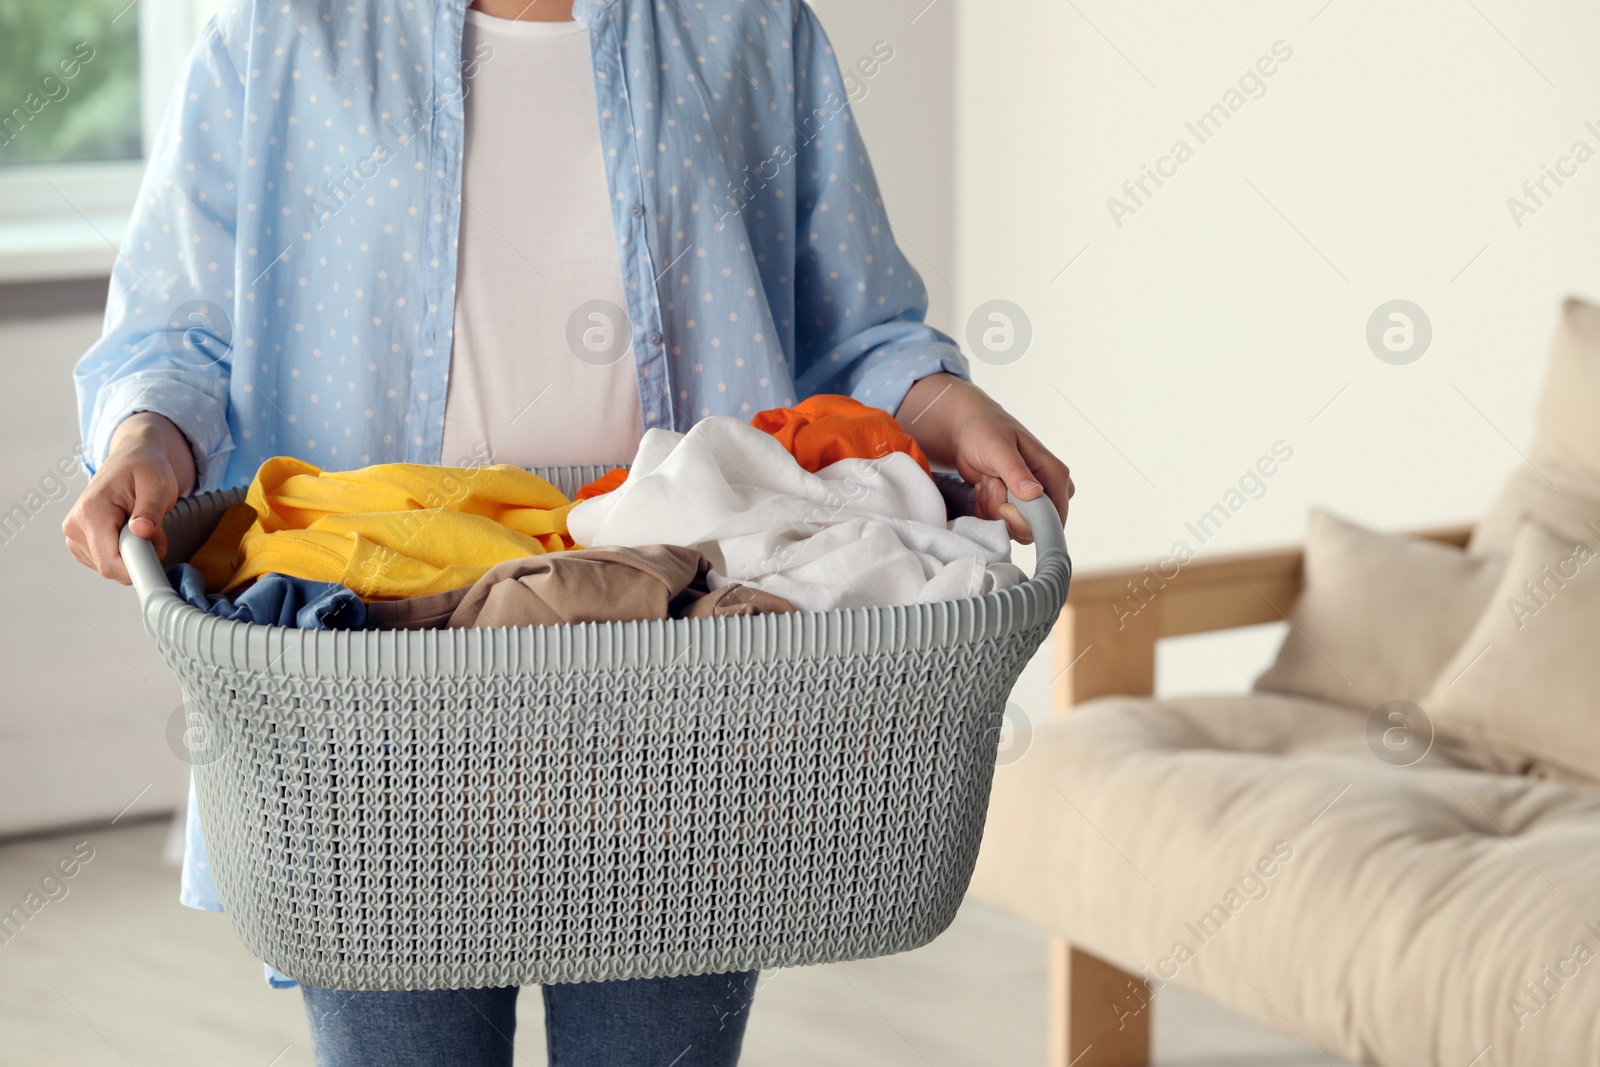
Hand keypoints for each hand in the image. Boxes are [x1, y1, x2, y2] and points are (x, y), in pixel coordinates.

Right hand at [63, 413, 196, 583]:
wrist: (131, 459)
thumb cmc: (144, 469)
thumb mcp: (157, 484)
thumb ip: (151, 509)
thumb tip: (142, 531)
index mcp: (90, 512)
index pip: (109, 563)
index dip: (138, 567)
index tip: (158, 557)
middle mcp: (75, 527)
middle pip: (111, 567)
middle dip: (139, 557)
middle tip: (152, 530)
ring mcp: (74, 537)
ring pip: (111, 567)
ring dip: (133, 554)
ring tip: (139, 525)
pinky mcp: (80, 544)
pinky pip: (108, 563)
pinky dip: (124, 553)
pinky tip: (128, 531)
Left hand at [897, 374, 1072, 543]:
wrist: (967, 431)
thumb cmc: (986, 431)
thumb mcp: (999, 448)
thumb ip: (1016, 472)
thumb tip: (1034, 494)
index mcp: (1055, 476)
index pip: (1053, 518)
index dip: (1026, 520)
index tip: (1003, 505)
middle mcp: (1048, 492)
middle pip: (1031, 529)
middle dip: (1003, 510)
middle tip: (991, 483)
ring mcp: (1031, 502)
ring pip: (1013, 529)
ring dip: (991, 508)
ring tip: (987, 481)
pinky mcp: (1015, 508)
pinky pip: (1001, 526)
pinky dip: (985, 510)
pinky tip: (984, 487)